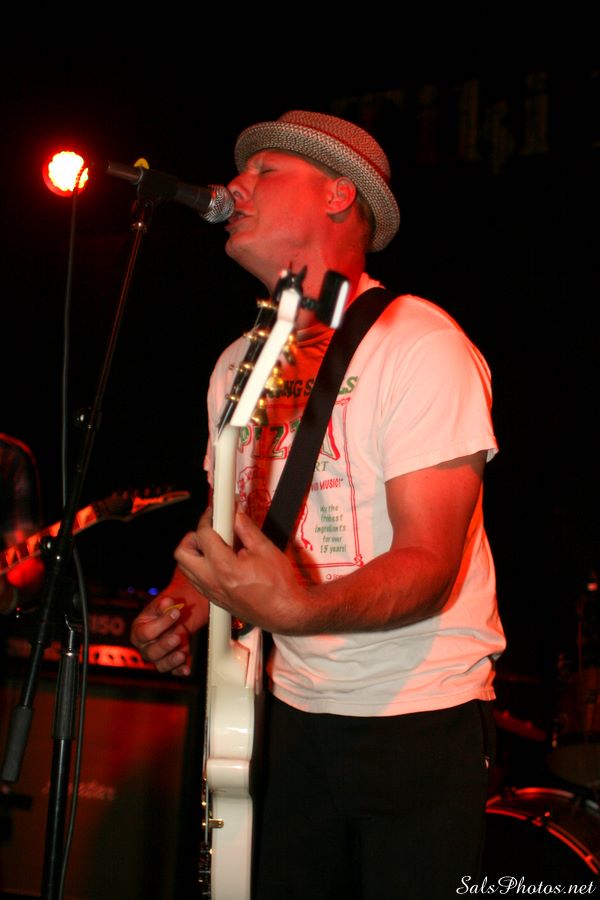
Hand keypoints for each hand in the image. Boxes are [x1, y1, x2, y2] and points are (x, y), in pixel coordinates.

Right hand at [130, 596, 191, 675]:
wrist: (173, 620)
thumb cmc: (163, 613)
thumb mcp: (161, 606)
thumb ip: (163, 605)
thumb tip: (167, 602)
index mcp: (138, 632)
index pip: (146, 632)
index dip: (161, 623)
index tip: (176, 612)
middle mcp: (145, 648)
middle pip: (151, 653)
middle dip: (164, 646)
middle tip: (177, 637)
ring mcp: (158, 658)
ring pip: (161, 665)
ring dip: (171, 661)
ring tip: (182, 655)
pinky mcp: (170, 664)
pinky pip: (174, 671)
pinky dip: (180, 670)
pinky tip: (187, 669)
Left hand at [175, 507, 308, 634]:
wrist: (285, 613)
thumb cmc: (279, 585)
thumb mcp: (265, 549)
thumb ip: (246, 528)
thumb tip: (235, 514)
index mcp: (224, 567)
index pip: (203, 535)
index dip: (209, 517)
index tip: (216, 512)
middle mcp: (212, 582)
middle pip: (182, 553)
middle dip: (193, 536)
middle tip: (210, 530)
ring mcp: (211, 593)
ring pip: (186, 568)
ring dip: (195, 552)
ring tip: (216, 545)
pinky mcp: (215, 600)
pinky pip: (196, 580)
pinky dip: (201, 566)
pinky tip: (220, 561)